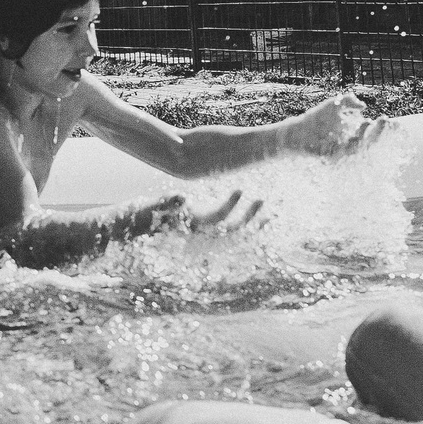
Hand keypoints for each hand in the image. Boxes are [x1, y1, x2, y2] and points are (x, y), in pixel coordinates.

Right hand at [150, 189, 265, 236]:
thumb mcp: (158, 205)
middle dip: (249, 216)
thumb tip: (180, 196)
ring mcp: (210, 233)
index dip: (230, 204)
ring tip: (270, 213)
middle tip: (262, 200)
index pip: (217, 216)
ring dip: (254, 224)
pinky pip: (236, 231)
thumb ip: (168, 202)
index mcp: (195, 224)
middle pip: (233, 228)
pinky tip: (262, 218)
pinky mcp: (213, 231)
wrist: (152, 223)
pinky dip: (250, 226)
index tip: (241, 190)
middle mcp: (206, 232)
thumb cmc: (155, 211)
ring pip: (238, 232)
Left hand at [290, 92, 384, 156]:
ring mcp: (344, 151)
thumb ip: (348, 101)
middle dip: (381, 131)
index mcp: (357, 132)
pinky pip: (343, 154)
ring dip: (366, 135)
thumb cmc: (317, 119)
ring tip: (368, 122)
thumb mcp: (334, 105)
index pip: (377, 132)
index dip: (389, 129)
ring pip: (360, 148)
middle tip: (385, 120)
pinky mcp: (333, 157)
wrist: (297, 131)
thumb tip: (363, 106)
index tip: (399, 123)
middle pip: (373, 141)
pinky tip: (353, 137)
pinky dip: (350, 146)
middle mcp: (353, 143)